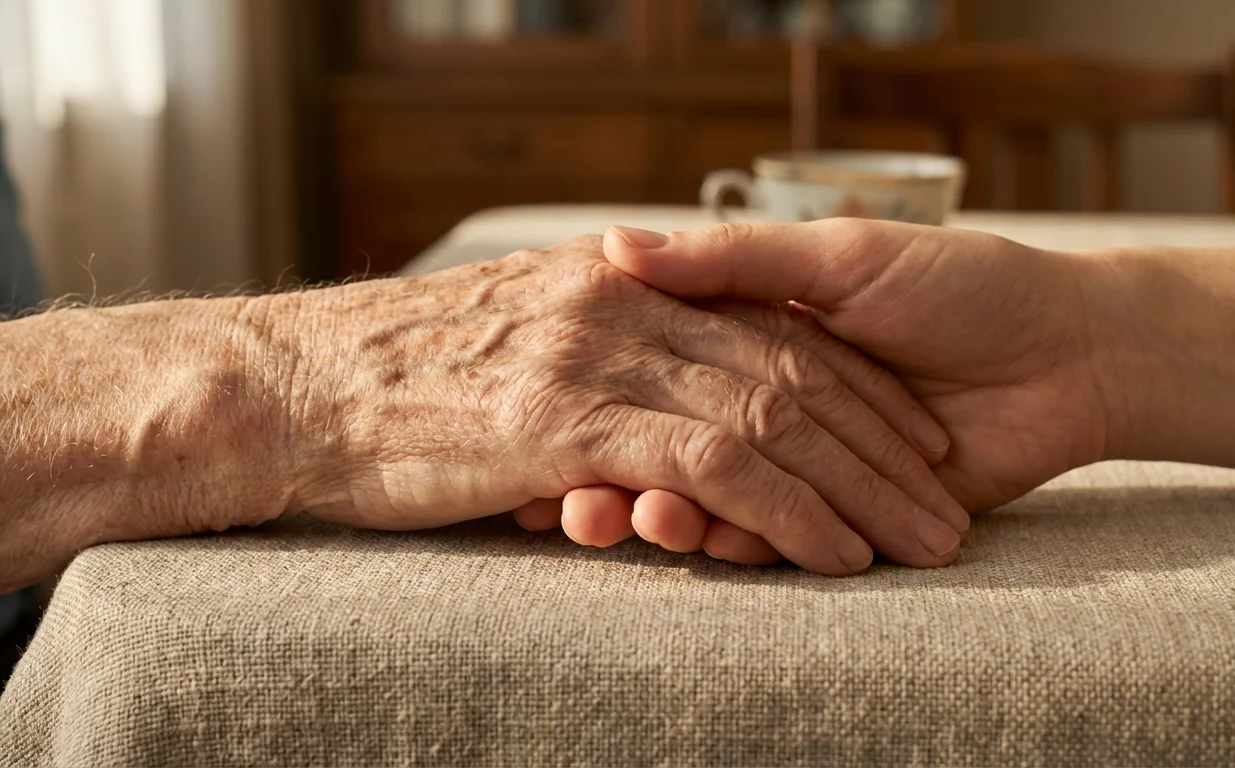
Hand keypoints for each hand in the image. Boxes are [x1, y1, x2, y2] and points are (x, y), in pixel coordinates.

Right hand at [266, 235, 968, 573]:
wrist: (292, 387)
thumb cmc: (395, 381)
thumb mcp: (511, 345)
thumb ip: (597, 351)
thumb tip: (654, 402)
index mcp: (621, 283)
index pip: (770, 334)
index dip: (853, 392)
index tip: (909, 442)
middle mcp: (626, 304)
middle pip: (794, 373)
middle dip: (882, 444)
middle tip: (942, 502)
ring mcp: (600, 354)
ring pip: (771, 416)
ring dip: (856, 485)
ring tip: (921, 541)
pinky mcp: (571, 415)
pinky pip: (713, 463)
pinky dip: (786, 510)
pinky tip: (834, 554)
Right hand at [597, 219, 1113, 517]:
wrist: (1075, 354)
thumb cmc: (964, 284)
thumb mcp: (841, 254)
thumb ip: (736, 258)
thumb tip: (616, 241)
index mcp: (758, 336)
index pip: (669, 370)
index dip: (616, 392)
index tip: (555, 413)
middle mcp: (772, 404)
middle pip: (684, 444)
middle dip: (636, 475)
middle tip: (582, 503)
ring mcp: (810, 467)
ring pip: (725, 500)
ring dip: (681, 516)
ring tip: (643, 522)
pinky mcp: (851, 522)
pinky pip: (787, 540)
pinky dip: (752, 544)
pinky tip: (720, 545)